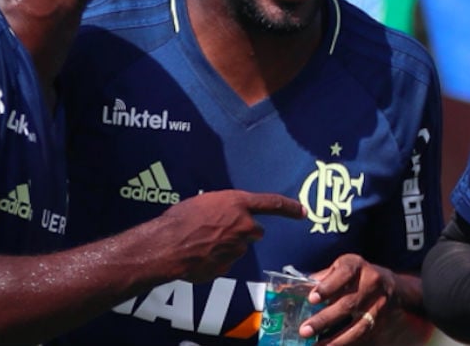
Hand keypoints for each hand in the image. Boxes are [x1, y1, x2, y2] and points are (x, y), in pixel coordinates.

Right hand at [157, 189, 303, 282]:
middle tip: (221, 230)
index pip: (272, 203)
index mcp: (238, 204)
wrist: (166, 245)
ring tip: (201, 242)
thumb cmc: (180, 218)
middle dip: (243, 231)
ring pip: (238, 247)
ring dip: (226, 246)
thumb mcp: (204, 202)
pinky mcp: (227, 267)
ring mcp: (237, 249)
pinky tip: (198, 255)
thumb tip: (225, 214)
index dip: (289, 207)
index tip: (303, 211)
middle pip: (255, 230)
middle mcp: (243, 225)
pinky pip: (225, 262)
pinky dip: (215, 260)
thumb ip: (222, 208)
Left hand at [297, 254, 406, 345]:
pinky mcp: (381, 319)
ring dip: (336, 339)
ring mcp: (379, 302)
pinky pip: (364, 334)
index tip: (312, 298)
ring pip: (358, 324)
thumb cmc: (357, 274)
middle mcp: (371, 282)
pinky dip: (347, 343)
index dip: (328, 286)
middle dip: (325, 319)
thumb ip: (323, 277)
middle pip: (348, 303)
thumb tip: (291, 287)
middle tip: (305, 330)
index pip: (344, 273)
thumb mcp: (342, 267)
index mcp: (357, 265)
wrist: (392, 285)